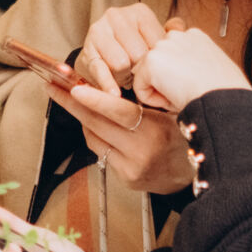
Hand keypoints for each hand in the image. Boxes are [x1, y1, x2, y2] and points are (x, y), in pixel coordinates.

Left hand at [45, 81, 192, 193]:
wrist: (199, 173)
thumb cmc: (188, 133)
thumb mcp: (175, 109)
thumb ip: (150, 94)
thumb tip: (123, 72)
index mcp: (156, 129)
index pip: (119, 112)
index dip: (94, 99)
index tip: (73, 87)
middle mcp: (141, 151)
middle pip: (97, 125)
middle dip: (71, 103)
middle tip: (52, 86)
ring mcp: (131, 167)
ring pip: (95, 138)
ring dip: (84, 119)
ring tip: (77, 101)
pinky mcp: (126, 179)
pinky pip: (102, 152)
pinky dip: (97, 136)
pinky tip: (101, 127)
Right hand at [75, 4, 168, 94]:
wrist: (101, 56)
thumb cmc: (134, 49)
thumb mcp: (155, 39)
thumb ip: (171, 33)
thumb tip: (181, 29)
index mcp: (139, 12)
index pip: (157, 43)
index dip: (158, 60)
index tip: (157, 66)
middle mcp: (117, 16)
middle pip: (139, 54)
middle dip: (141, 70)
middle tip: (140, 75)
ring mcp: (99, 31)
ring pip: (121, 63)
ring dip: (126, 77)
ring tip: (127, 76)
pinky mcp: (87, 50)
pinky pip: (100, 71)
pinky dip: (108, 84)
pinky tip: (115, 93)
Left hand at [134, 26, 251, 111]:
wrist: (224, 99)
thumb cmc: (224, 92)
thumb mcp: (212, 71)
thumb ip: (192, 66)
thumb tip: (176, 78)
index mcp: (194, 36)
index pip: (171, 56)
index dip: (178, 77)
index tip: (194, 87)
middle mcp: (177, 36)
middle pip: (156, 64)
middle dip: (165, 82)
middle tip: (187, 93)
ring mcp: (163, 46)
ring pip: (147, 76)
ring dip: (159, 90)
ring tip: (182, 96)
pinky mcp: (151, 61)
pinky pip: (140, 87)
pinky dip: (153, 100)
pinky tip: (173, 99)